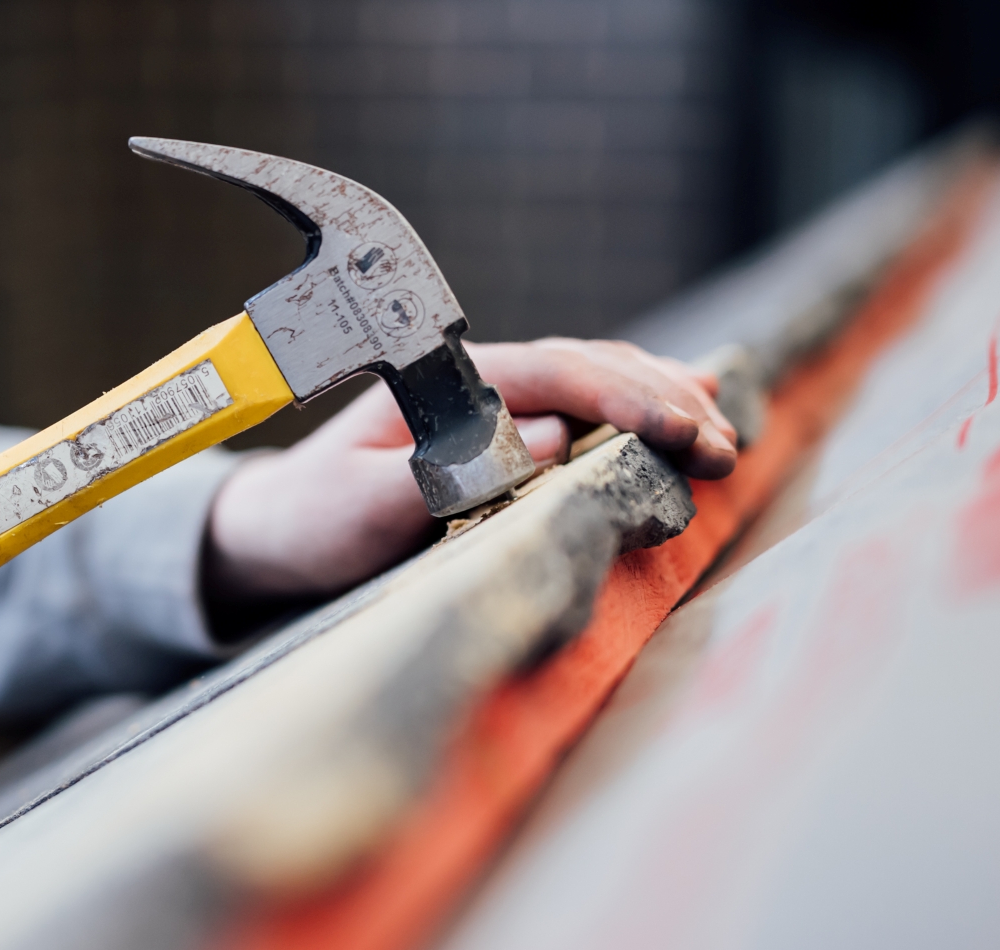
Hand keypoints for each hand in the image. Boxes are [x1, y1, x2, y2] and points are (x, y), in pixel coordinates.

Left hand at [205, 337, 735, 600]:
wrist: (274, 531)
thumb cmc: (312, 522)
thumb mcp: (361, 508)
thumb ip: (448, 473)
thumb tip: (550, 439)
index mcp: (446, 382)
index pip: (556, 372)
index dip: (626, 397)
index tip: (681, 431)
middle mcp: (478, 381)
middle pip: (590, 368)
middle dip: (664, 403)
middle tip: (723, 448)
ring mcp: (494, 404)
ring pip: (596, 382)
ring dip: (663, 403)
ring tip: (725, 428)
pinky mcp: (503, 437)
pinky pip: (585, 410)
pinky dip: (639, 412)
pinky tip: (687, 414)